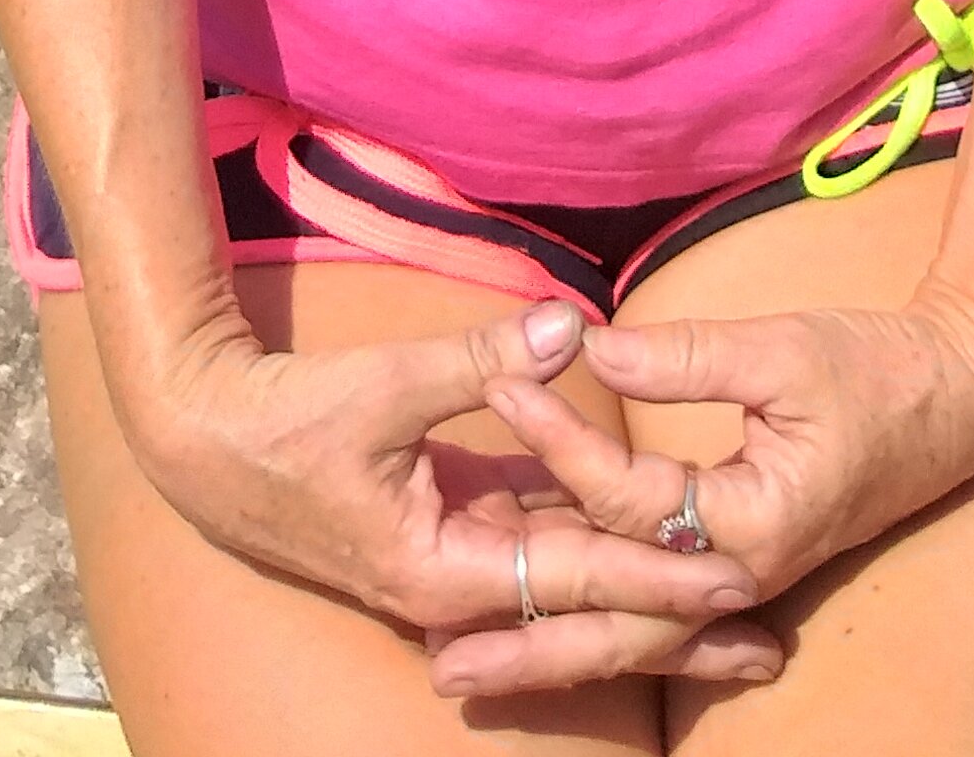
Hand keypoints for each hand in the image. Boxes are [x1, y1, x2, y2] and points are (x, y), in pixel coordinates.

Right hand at [131, 299, 780, 687]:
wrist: (206, 445)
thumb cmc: (286, 421)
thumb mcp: (382, 384)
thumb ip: (478, 359)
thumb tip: (570, 326)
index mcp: (442, 571)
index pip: (574, 577)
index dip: (656, 576)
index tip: (732, 578)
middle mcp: (458, 593)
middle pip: (585, 622)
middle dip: (674, 636)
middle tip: (767, 645)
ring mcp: (457, 576)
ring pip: (569, 602)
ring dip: (647, 613)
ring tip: (735, 629)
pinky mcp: (453, 546)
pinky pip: (540, 567)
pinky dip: (598, 572)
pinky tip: (653, 570)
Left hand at [428, 287, 973, 705]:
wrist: (955, 400)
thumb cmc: (875, 368)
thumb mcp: (781, 349)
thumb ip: (683, 357)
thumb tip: (591, 347)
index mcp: (751, 524)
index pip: (628, 496)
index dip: (560, 436)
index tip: (497, 383)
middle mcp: (738, 571)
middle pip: (617, 622)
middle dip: (530, 643)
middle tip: (442, 659)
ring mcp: (738, 578)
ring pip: (631, 634)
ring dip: (551, 652)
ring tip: (465, 670)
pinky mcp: (736, 564)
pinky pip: (654, 610)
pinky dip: (596, 624)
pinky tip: (543, 634)